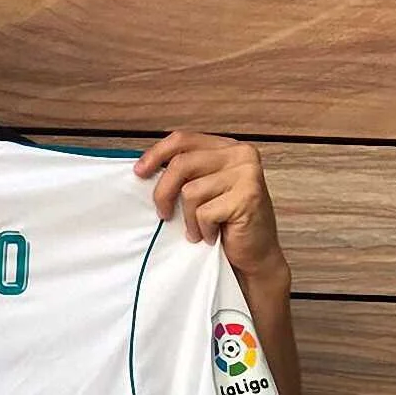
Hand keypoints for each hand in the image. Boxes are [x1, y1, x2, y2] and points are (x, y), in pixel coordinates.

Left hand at [133, 130, 287, 281]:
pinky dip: (202, 229)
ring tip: (199, 229)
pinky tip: (213, 236)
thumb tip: (143, 168)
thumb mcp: (204, 188)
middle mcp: (241, 154)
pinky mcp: (248, 197)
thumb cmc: (226, 222)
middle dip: (164, 192)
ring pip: (191, 191)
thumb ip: (185, 171)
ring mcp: (247, 174)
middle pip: (181, 164)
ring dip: (189, 218)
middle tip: (164, 214)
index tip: (139, 172)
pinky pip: (204, 212)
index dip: (156, 154)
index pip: (183, 140)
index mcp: (227, 146)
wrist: (256, 255)